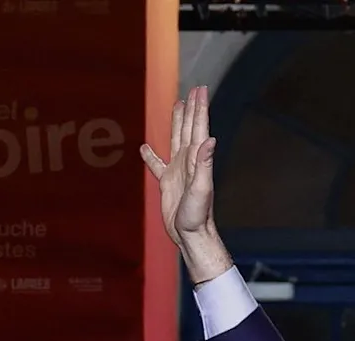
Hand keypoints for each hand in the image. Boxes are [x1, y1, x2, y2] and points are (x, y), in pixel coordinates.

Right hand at [140, 86, 232, 282]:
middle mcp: (188, 162)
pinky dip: (151, 156)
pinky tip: (144, 148)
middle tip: (194, 89)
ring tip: (177, 105)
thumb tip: (209, 140)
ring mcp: (178, 171)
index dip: (199, 108)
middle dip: (191, 109)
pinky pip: (157, 165)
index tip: (200, 89)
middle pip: (189, 128)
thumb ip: (204, 164)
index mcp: (196, 160)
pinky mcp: (168, 183)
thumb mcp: (201, 189)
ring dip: (177, 122)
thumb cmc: (197, 216)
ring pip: (175, 140)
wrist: (190, 236)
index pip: (198, 128)